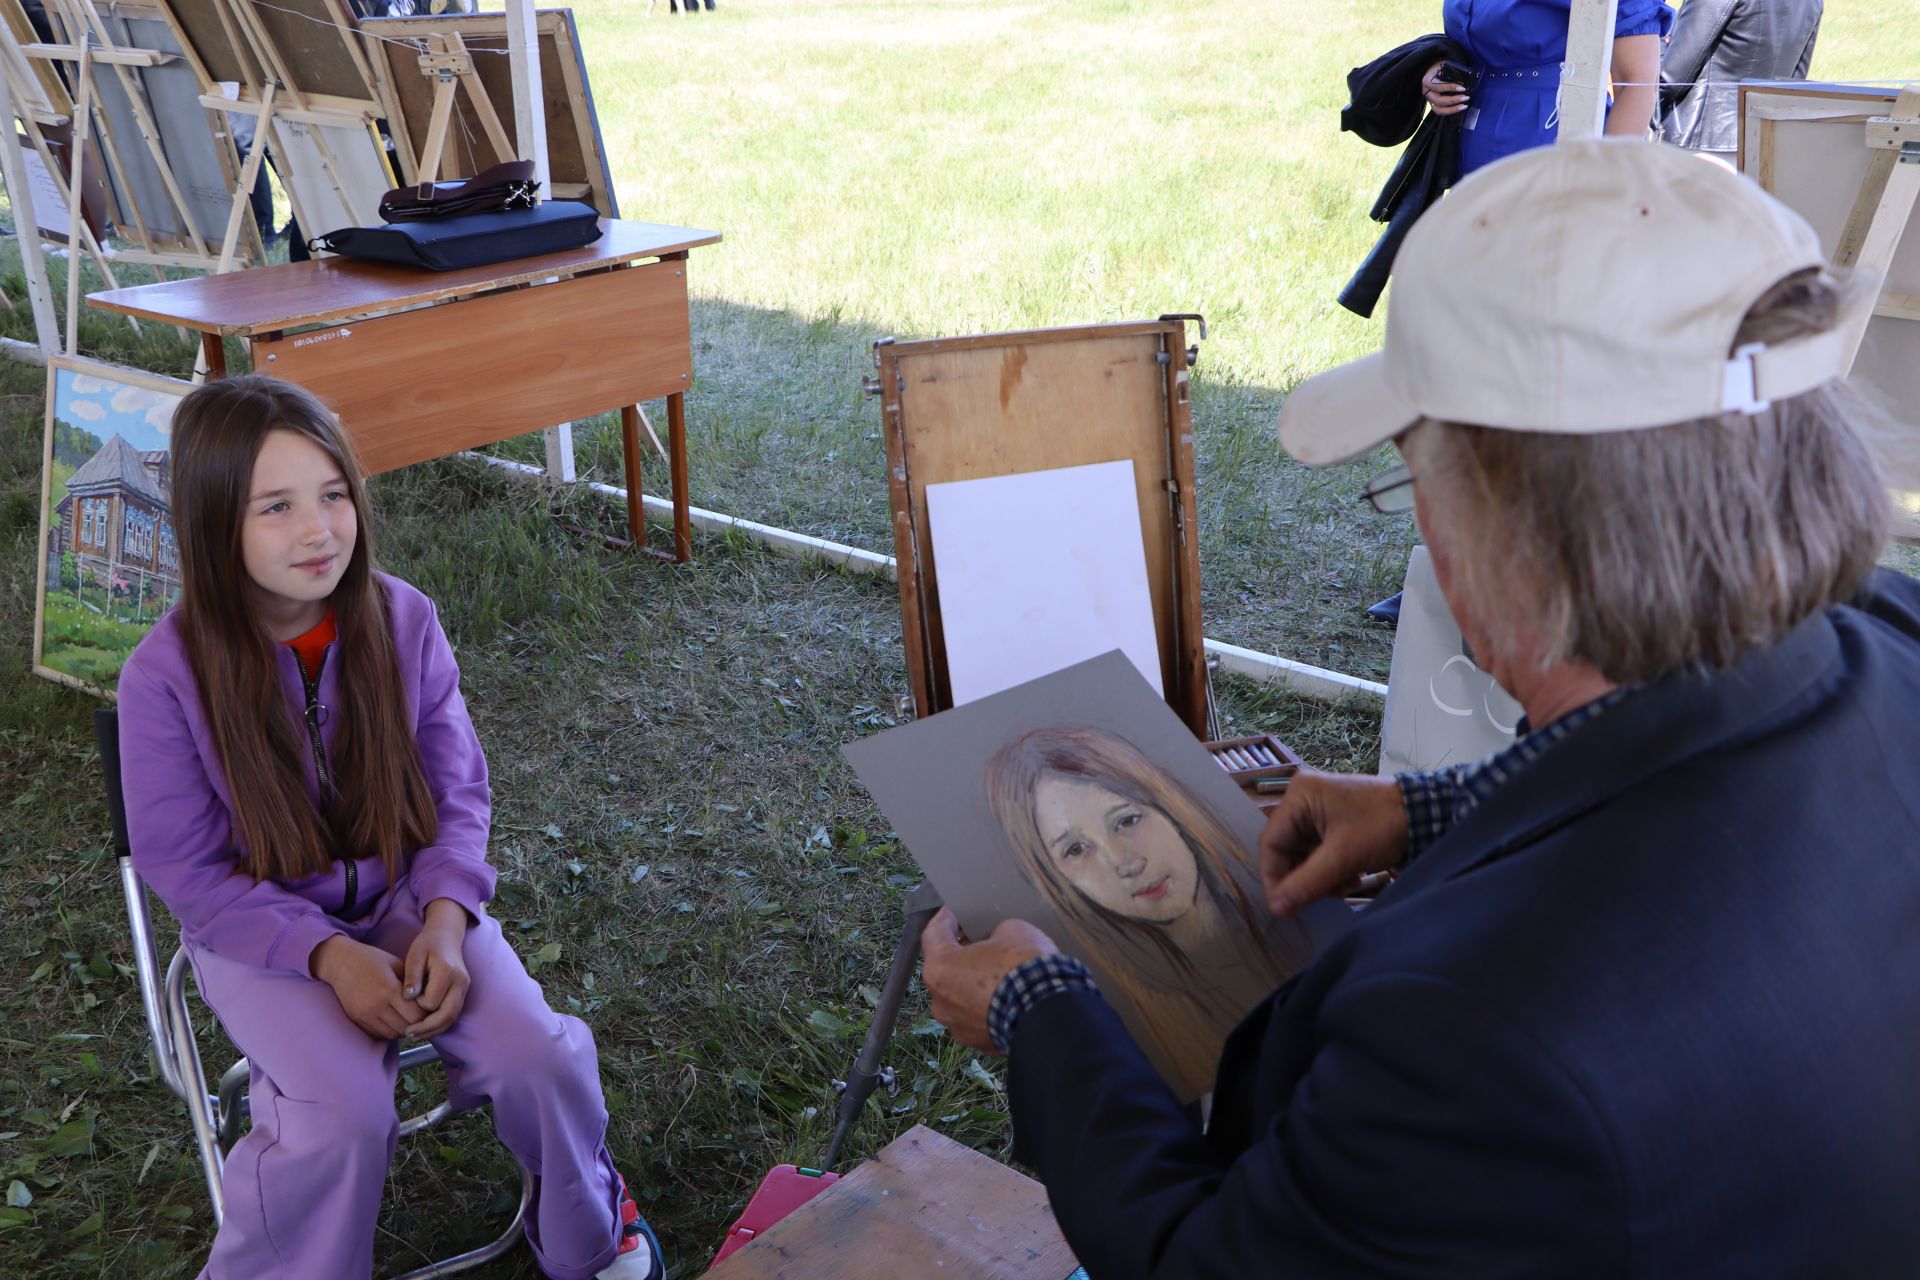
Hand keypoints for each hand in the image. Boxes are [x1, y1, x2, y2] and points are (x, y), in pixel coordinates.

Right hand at [312, 935, 427, 1039]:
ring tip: (405, 1017)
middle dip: (416, 1024)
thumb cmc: (372, 959)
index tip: (427, 1008)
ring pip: (392, 1034)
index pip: (416, 1015)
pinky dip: (388, 1030)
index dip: (425, 1014)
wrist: (340, 962)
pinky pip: (378, 1034)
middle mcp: (376, 1004)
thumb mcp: (396, 964)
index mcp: (389, 988)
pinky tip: (391, 1019)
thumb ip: (413, 982)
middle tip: (419, 1015)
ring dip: (402, 1029)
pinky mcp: (356, 1019)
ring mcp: (364, 1014)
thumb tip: (430, 999)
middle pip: (405, 1028)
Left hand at [402, 899, 471, 1039]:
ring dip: (434, 1030)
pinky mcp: (463, 993)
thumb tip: (409, 998)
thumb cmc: (427, 944)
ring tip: (414, 1035)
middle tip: (407, 1034)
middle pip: (447, 1015)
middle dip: (427, 1029)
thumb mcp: (414, 956)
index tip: (406, 1000)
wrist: (446, 936)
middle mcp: (460, 982)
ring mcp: (464, 988)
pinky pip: (453, 1014)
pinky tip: (425, 1028)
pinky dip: (439, 1025)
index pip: (431, 1002)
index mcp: (448, 972)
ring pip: (452, 1018)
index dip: (417, 1006)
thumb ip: (412, 977)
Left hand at [920, 907, 1058, 1055]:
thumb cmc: (1024, 967)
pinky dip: (988, 1006)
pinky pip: (978, 1017)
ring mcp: (958, 1026)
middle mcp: (941, 1001)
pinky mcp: (979, 1042)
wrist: (1050, 1014)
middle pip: (945, 969)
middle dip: (960, 953)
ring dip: (972, 983)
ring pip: (960, 997)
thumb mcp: (1011, 929)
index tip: (955, 911)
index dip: (946, 918)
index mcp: (940, 969)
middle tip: (979, 940)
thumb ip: (993, 933)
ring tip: (996, 971)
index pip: (934, 934)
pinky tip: (1006, 996)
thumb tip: (994, 943)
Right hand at [1260, 770, 1409, 917]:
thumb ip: (1307, 883)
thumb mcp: (1343, 857)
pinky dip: (1329, 870)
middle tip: (1319, 899)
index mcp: (1299, 797)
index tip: (1283, 908)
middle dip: (1303, 878)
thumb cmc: (1382, 826)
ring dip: (1318, 878)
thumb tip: (1276, 910)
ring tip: (1342, 887)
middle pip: (1287, 850)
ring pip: (1304, 855)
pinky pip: (1319, 852)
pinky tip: (1349, 879)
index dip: (1275, 879)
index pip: (1271, 844)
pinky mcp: (1334, 822)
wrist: (1427, 811)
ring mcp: (1319, 810)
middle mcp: (1303, 800)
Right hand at [1421, 61, 1470, 115]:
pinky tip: (1460, 108)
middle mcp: (1426, 92)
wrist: (1434, 70)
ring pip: (1439, 109)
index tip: (1462, 88)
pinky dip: (1451, 111)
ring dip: (1452, 109)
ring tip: (1464, 106)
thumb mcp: (1444, 65)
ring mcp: (1430, 99)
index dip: (1450, 88)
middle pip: (1438, 100)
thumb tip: (1466, 78)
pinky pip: (1441, 111)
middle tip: (1466, 97)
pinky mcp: (1434, 104)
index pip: (1438, 87)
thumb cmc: (1440, 67)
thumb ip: (1452, 72)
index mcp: (1427, 81)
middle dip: (1453, 100)